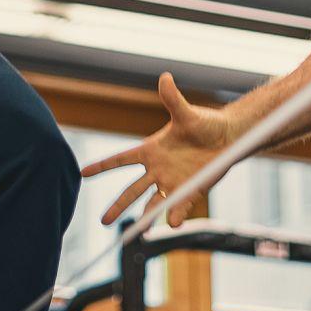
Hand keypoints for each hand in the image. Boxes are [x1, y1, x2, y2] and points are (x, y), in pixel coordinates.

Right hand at [80, 73, 230, 225]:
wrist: (229, 138)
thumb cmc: (205, 122)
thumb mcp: (187, 113)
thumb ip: (173, 99)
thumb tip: (165, 77)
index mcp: (152, 150)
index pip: (121, 159)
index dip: (102, 166)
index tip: (82, 173)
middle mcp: (158, 169)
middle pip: (132, 190)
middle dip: (117, 205)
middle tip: (103, 221)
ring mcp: (173, 182)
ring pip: (152, 203)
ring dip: (144, 217)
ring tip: (135, 233)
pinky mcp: (190, 190)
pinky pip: (178, 205)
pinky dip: (174, 214)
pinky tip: (172, 222)